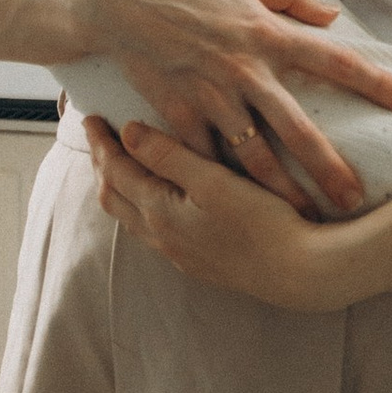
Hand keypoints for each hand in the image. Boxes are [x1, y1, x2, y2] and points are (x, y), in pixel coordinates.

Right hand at [78, 0, 391, 215]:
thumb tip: (330, 15)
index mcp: (267, 33)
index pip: (333, 60)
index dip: (373, 81)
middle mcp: (245, 70)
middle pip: (297, 128)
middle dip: (328, 167)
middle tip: (355, 198)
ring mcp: (210, 96)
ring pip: (253, 155)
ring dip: (280, 190)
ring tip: (303, 217)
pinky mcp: (178, 114)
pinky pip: (205, 156)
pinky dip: (222, 180)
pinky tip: (238, 206)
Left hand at [86, 117, 354, 304]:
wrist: (300, 274)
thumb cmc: (263, 223)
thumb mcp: (213, 182)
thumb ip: (168, 156)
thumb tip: (126, 131)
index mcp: (159, 212)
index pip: (115, 172)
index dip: (101, 143)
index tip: (91, 118)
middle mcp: (162, 236)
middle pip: (116, 196)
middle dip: (104, 165)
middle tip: (101, 138)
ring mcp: (179, 253)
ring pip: (134, 216)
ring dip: (122, 187)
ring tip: (123, 163)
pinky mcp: (199, 262)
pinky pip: (155, 230)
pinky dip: (144, 205)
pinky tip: (161, 198)